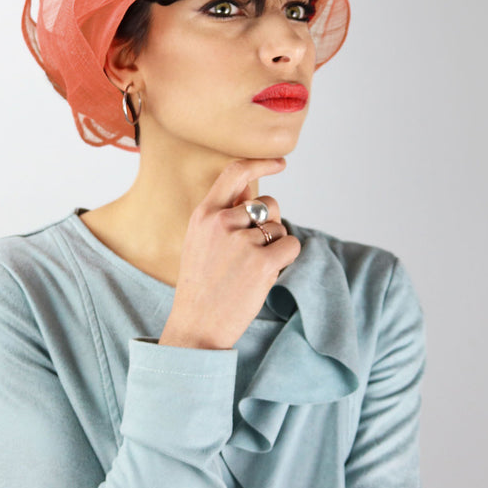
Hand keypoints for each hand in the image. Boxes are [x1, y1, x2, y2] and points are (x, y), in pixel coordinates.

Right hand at [159, 158, 300, 349]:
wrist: (196, 325)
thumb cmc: (201, 284)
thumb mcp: (200, 241)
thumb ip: (223, 214)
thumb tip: (251, 189)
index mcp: (204, 214)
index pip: (235, 173)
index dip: (261, 163)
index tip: (280, 162)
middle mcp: (222, 222)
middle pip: (268, 204)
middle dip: (270, 224)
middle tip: (251, 252)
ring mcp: (242, 242)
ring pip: (280, 228)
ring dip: (275, 246)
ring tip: (250, 269)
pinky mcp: (262, 263)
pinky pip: (292, 246)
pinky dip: (286, 260)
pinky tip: (264, 276)